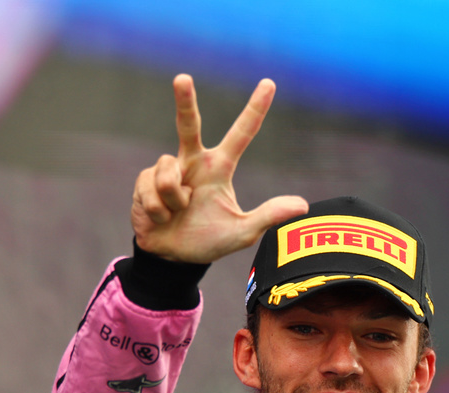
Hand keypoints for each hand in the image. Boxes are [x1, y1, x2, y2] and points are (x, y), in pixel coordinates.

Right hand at [131, 74, 307, 264]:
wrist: (171, 258)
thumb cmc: (207, 241)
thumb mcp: (241, 233)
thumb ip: (268, 216)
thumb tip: (303, 205)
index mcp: (219, 168)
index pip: (241, 134)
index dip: (255, 109)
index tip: (269, 83)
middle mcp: (193, 162)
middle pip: (188, 125)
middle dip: (184, 101)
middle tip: (182, 77)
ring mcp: (167, 170)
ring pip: (169, 175)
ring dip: (173, 202)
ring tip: (176, 214)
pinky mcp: (145, 180)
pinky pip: (152, 190)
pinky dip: (157, 210)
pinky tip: (160, 217)